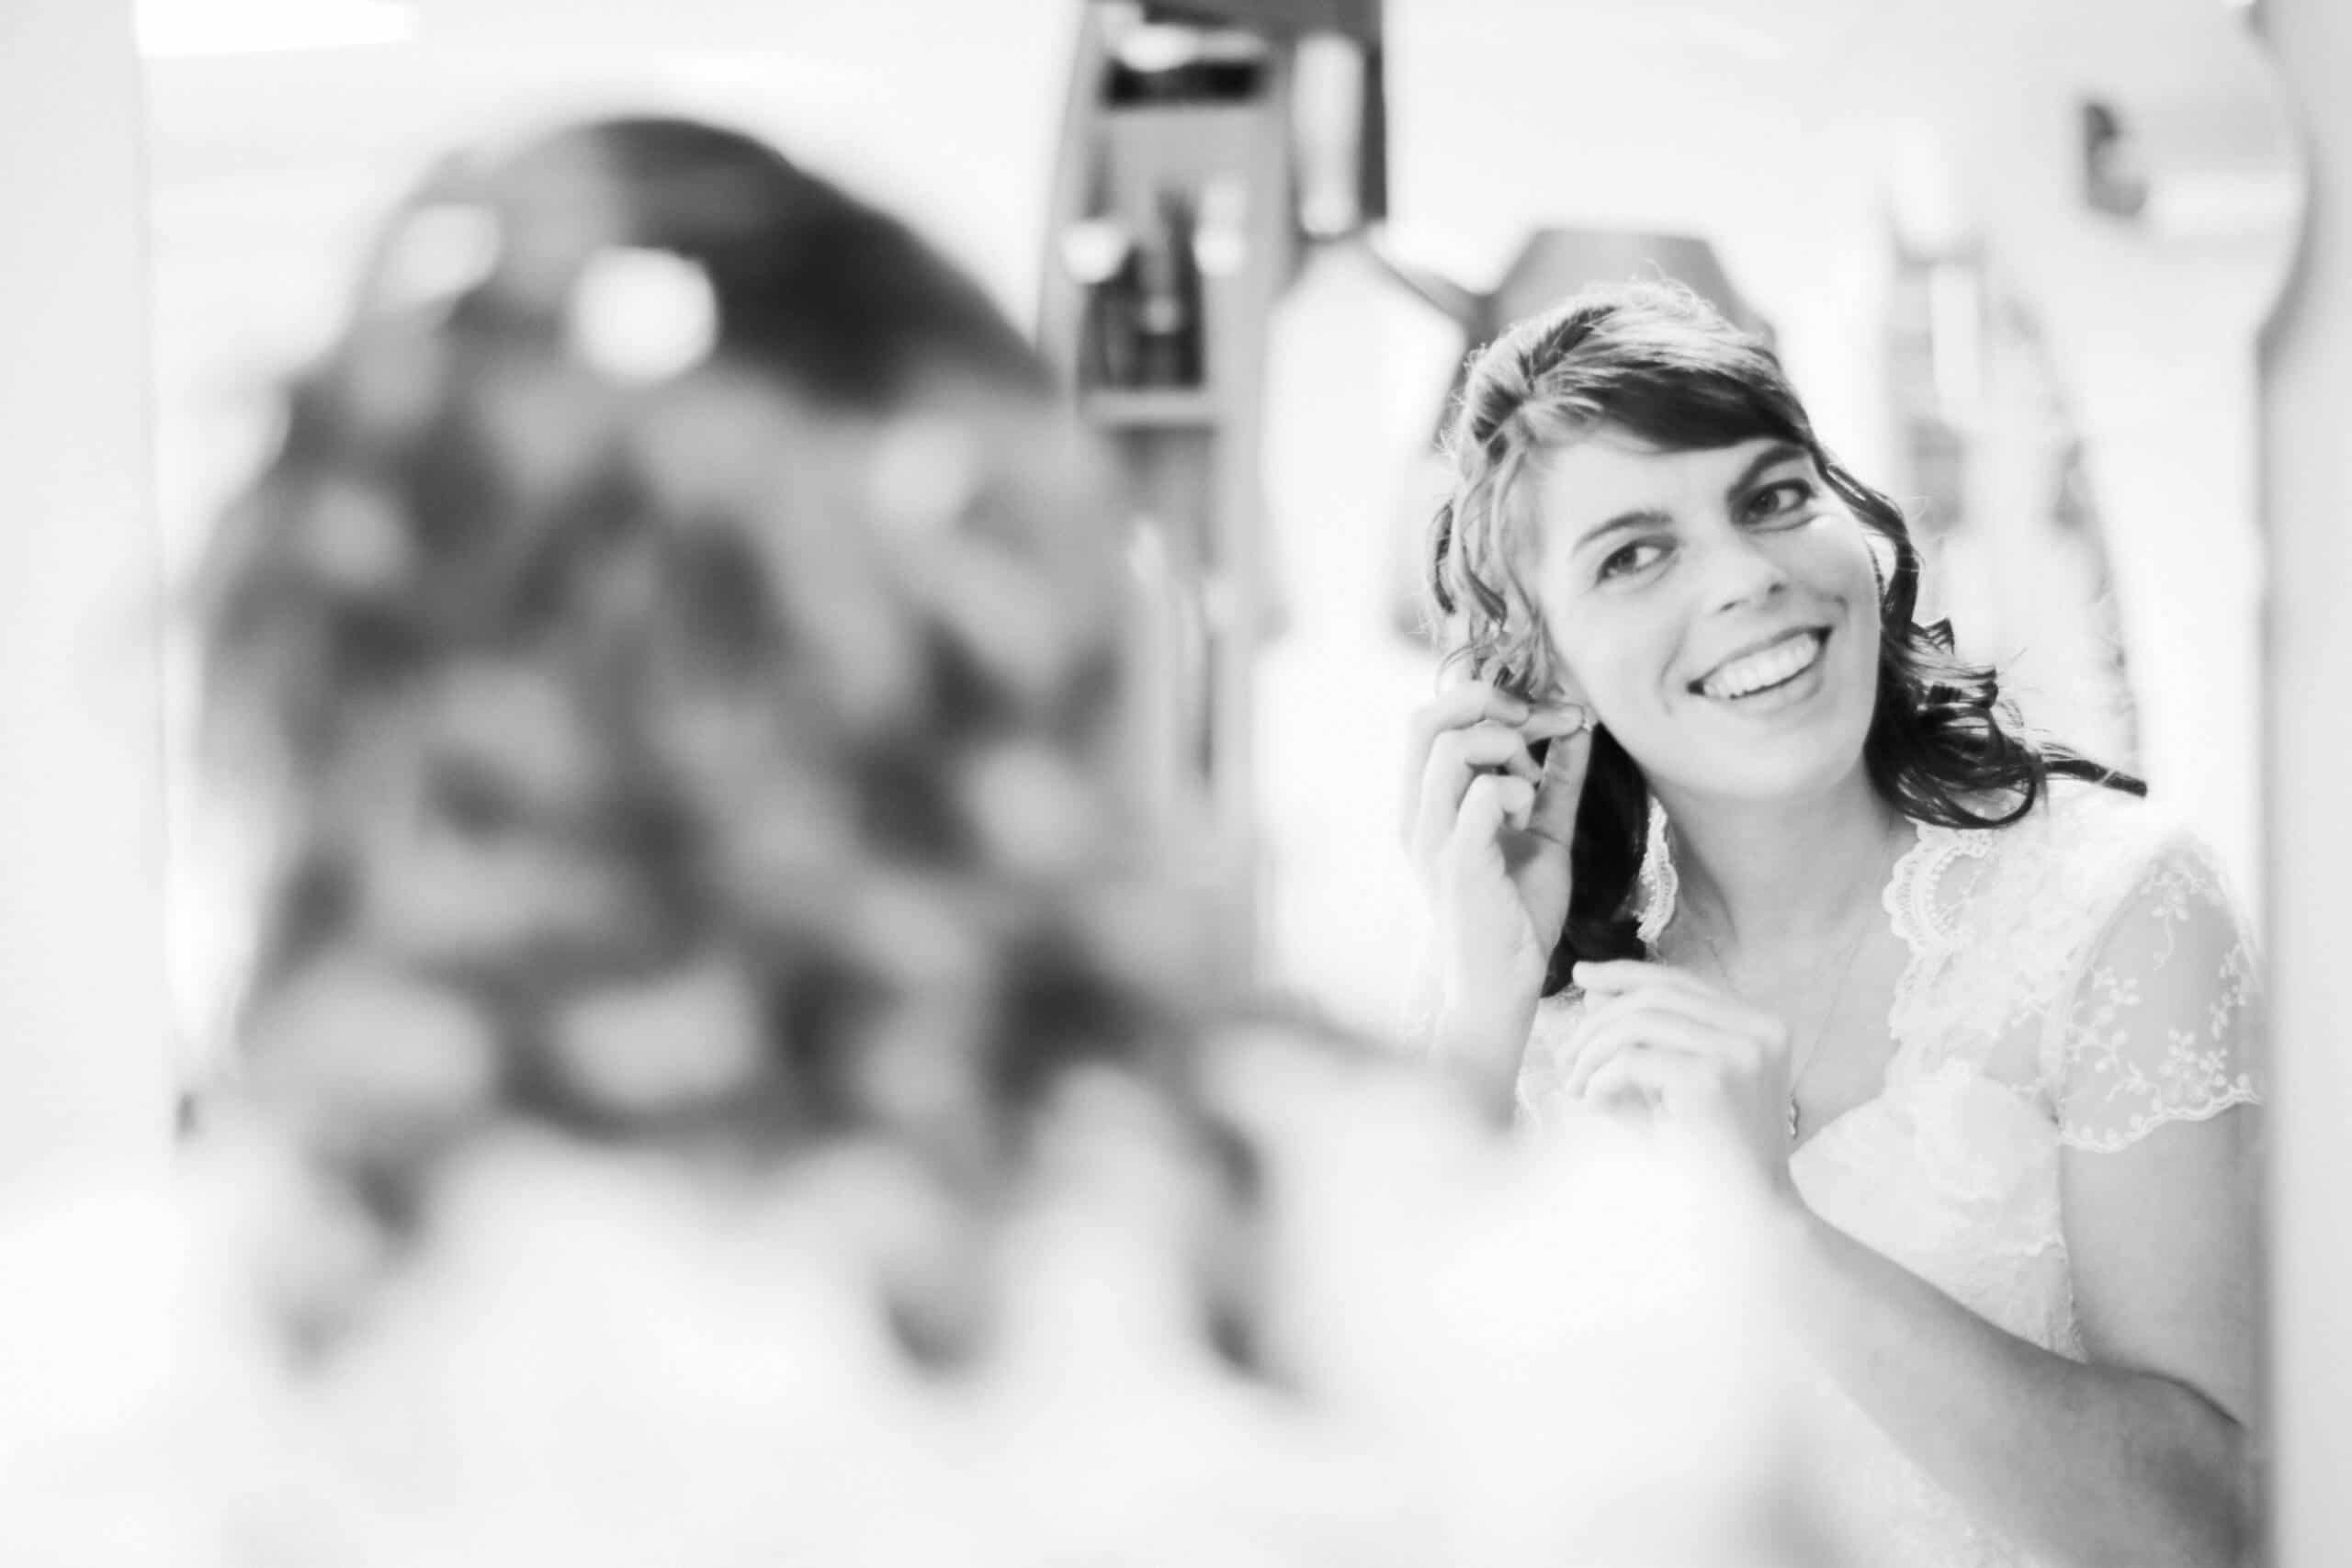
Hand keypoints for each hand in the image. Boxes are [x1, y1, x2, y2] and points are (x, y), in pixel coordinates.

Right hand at [1400, 679, 1592, 1035]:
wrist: (1505, 983)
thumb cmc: (1516, 912)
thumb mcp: (1541, 830)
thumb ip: (1555, 779)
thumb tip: (1579, 725)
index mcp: (1427, 803)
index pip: (1431, 717)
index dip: (1487, 698)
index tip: (1548, 710)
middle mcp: (1417, 813)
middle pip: (1427, 718)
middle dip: (1490, 704)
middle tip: (1540, 723)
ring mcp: (1431, 837)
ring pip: (1450, 746)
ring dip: (1506, 747)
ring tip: (1531, 782)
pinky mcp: (1457, 862)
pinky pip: (1481, 794)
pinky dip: (1516, 789)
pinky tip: (1527, 811)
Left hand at [1561, 960, 1796, 1200]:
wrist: (1748, 1221)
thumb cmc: (1710, 1160)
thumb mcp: (1676, 1086)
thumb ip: (1644, 1039)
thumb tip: (1594, 992)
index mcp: (1761, 1027)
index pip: (1681, 982)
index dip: (1625, 975)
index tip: (1582, 977)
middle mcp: (1759, 1030)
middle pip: (1656, 996)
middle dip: (1598, 1021)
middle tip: (1564, 1058)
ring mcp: (1741, 1051)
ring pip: (1638, 1023)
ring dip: (1592, 1052)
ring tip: (1573, 1086)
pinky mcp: (1715, 1079)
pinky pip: (1633, 1059)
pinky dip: (1601, 1078)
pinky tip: (1592, 1103)